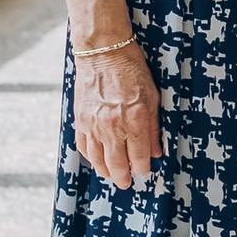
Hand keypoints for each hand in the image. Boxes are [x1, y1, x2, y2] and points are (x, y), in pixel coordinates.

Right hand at [74, 46, 161, 187]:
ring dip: (105, 171)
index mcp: (135, 120)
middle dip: (123, 177)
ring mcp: (94, 125)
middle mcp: (113, 126)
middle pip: (117, 164)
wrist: (103, 53)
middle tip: (126, 183)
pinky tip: (97, 160)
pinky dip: (91, 157)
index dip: (142, 168)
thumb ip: (153, 127)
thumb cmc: (132, 71)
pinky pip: (84, 147)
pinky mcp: (81, 120)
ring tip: (111, 175)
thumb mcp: (153, 97)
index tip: (144, 170)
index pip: (140, 158)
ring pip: (98, 160)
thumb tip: (155, 152)